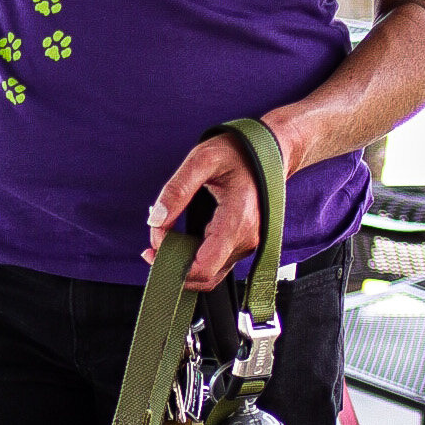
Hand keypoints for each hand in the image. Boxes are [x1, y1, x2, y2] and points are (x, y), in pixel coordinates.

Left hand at [145, 133, 274, 291]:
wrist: (270, 150)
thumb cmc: (238, 153)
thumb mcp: (202, 159)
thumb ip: (177, 189)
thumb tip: (156, 220)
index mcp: (238, 220)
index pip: (204, 267)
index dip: (174, 264)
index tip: (155, 244)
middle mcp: (247, 239)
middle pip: (204, 274)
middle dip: (174, 263)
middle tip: (154, 241)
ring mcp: (247, 244)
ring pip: (209, 272)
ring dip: (183, 261)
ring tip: (164, 237)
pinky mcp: (243, 243)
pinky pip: (216, 263)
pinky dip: (194, 257)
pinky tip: (179, 240)